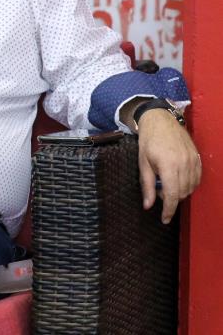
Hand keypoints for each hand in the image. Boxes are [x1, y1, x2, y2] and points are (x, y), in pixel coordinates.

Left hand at [137, 109, 201, 223]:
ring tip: (166, 182)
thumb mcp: (142, 163)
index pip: (172, 195)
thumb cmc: (148, 141)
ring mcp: (193, 161)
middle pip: (182, 193)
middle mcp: (184, 164)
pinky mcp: (198, 158)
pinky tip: (177, 179)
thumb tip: (148, 206)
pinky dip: (188, 184)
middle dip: (170, 199)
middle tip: (158, 191)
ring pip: (190, 188)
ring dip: (179, 192)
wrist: (160, 120)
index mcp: (169, 166)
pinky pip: (197, 179)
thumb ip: (146, 185)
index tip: (164, 220)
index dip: (168, 210)